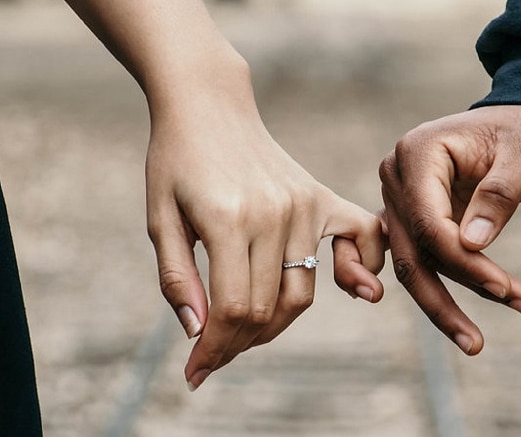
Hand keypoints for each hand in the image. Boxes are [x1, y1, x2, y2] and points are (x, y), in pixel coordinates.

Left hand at [146, 73, 384, 390]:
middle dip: (238, 343)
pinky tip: (352, 288)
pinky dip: (361, 270)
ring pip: (302, 292)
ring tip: (245, 330)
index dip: (214, 349)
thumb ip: (177, 278)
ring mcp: (304, 204)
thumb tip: (198, 332)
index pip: (233, 309)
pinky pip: (361, 240)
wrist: (209, 106)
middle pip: (269, 308)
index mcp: (228, 219)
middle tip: (214, 353)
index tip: (196, 372)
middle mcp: (275, 214)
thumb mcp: (160, 218)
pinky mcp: (321, 197)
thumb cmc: (175, 160)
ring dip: (275, 323)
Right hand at [379, 105, 520, 353]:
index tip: (504, 288)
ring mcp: (399, 198)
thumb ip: (498, 196)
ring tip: (475, 342)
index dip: (463, 261)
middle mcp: (397, 176)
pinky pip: (411, 258)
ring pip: (410, 263)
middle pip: (412, 251)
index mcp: (417, 152)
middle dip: (445, 298)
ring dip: (441, 303)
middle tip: (477, 342)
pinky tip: (441, 320)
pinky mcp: (411, 217)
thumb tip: (471, 245)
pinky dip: (426, 288)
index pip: (429, 221)